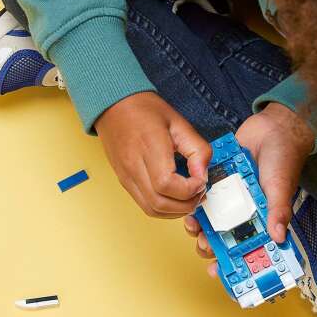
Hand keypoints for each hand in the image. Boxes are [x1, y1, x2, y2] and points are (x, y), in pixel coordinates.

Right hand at [94, 92, 210, 217]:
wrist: (114, 106)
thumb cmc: (144, 110)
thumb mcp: (179, 122)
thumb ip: (197, 149)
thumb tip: (203, 174)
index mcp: (148, 147)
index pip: (167, 184)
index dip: (189, 189)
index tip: (200, 180)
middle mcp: (133, 166)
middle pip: (160, 203)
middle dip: (185, 205)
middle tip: (198, 192)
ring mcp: (126, 176)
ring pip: (151, 210)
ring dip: (174, 211)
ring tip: (187, 196)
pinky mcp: (124, 181)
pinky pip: (144, 204)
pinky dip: (162, 207)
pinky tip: (173, 196)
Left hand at [182, 102, 313, 278]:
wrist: (272, 128)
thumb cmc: (283, 159)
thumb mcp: (280, 186)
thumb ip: (278, 211)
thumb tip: (278, 237)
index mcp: (260, 218)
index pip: (248, 247)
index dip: (235, 262)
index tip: (221, 272)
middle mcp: (243, 212)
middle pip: (224, 238)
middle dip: (211, 245)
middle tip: (203, 244)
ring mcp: (228, 197)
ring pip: (209, 220)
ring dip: (200, 226)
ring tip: (193, 225)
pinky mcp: (216, 181)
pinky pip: (202, 196)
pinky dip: (195, 202)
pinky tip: (189, 205)